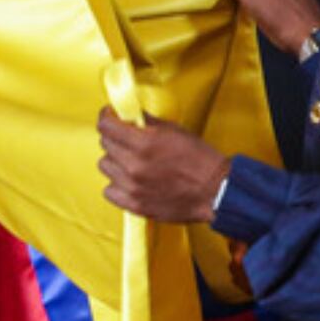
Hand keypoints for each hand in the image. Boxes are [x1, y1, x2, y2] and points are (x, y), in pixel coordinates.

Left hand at [97, 108, 228, 222]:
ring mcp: (132, 187)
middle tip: (127, 138)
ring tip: (131, 160)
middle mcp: (134, 165)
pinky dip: (117, 184)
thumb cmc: (199, 159)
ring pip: (105, 166)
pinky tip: (130, 180)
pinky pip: (109, 191)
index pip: (106, 125)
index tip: (111, 116)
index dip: (107, 117)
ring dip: (115, 160)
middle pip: (105, 144)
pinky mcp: (135, 205)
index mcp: (144, 143)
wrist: (215, 190)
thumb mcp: (174, 130)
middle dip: (115, 137)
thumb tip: (130, 115)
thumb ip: (147, 122)